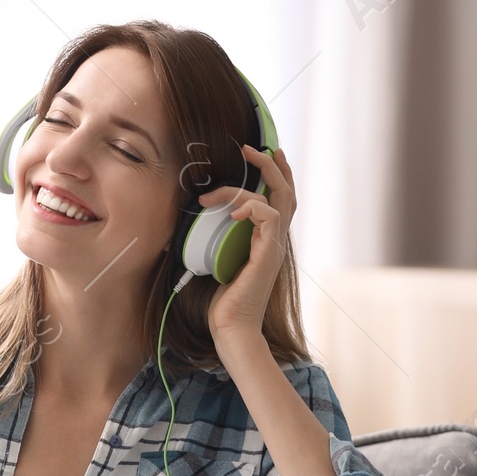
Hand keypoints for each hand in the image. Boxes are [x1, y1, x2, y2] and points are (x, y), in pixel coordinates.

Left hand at [203, 144, 296, 358]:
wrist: (230, 327)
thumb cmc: (221, 300)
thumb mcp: (214, 259)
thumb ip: (212, 238)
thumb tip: (189, 218)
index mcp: (265, 240)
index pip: (279, 199)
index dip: (276, 174)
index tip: (262, 153)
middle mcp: (274, 240)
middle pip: (287, 192)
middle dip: (273, 166)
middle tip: (252, 148)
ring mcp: (273, 246)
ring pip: (278, 199)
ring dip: (252, 183)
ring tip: (223, 184)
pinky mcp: (267, 254)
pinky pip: (269, 217)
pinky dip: (251, 207)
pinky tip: (232, 213)